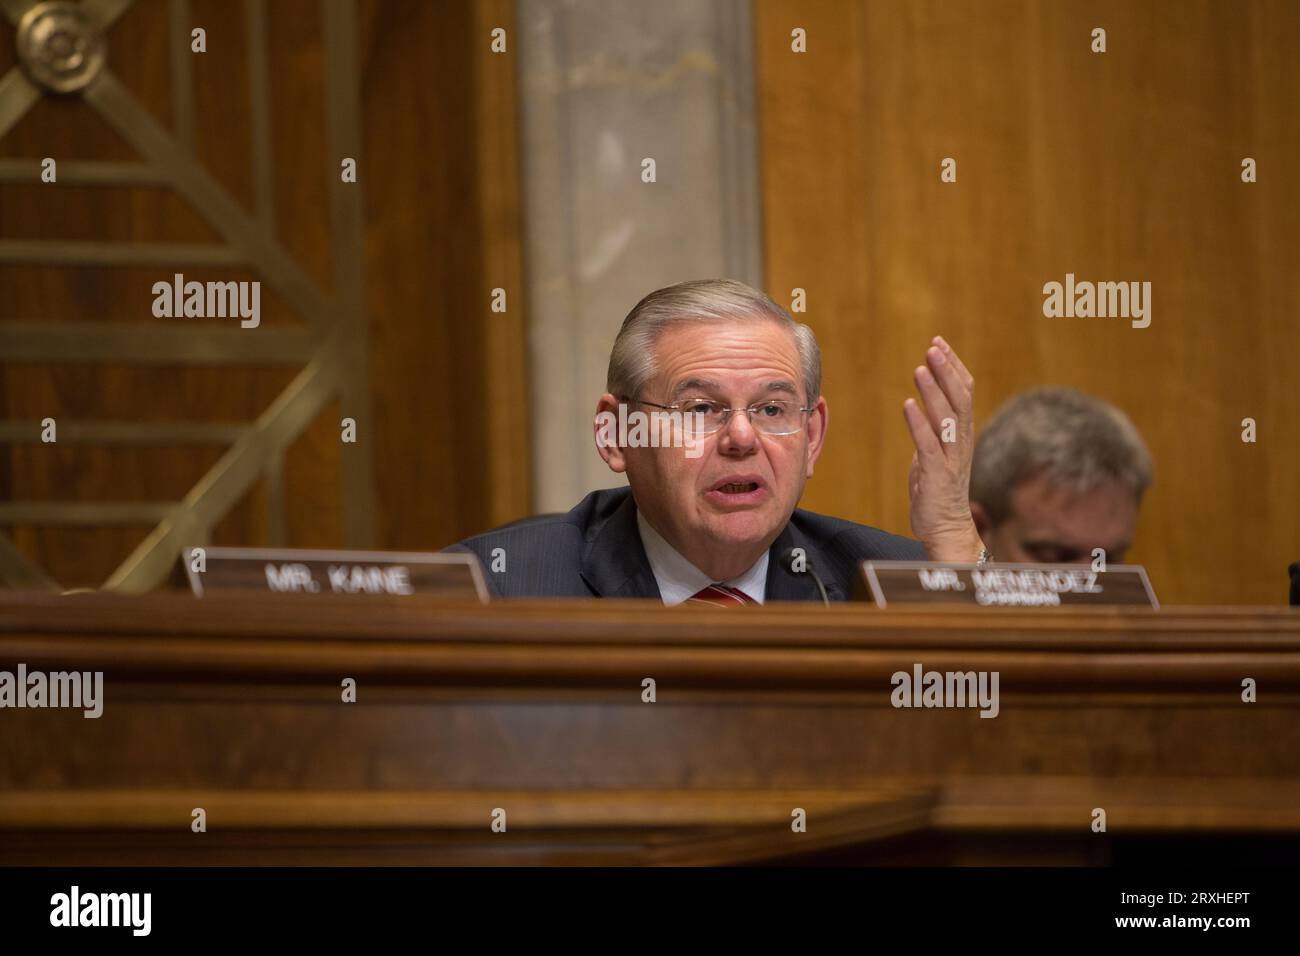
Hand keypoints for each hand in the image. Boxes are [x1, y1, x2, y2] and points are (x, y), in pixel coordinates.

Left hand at [902, 336, 985, 562]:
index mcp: (961, 435)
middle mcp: (960, 442)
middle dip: (947, 371)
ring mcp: (950, 459)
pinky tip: (907, 404)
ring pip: (947, 418)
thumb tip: (922, 407)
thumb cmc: (938, 491)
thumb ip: (933, 430)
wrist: (946, 529)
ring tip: (921, 367)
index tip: (939, 344)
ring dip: (933, 391)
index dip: (953, 367)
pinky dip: (918, 423)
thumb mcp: (936, 453)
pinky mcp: (935, 474)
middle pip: (960, 399)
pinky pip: (927, 445)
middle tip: (933, 347)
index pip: (964, 393)